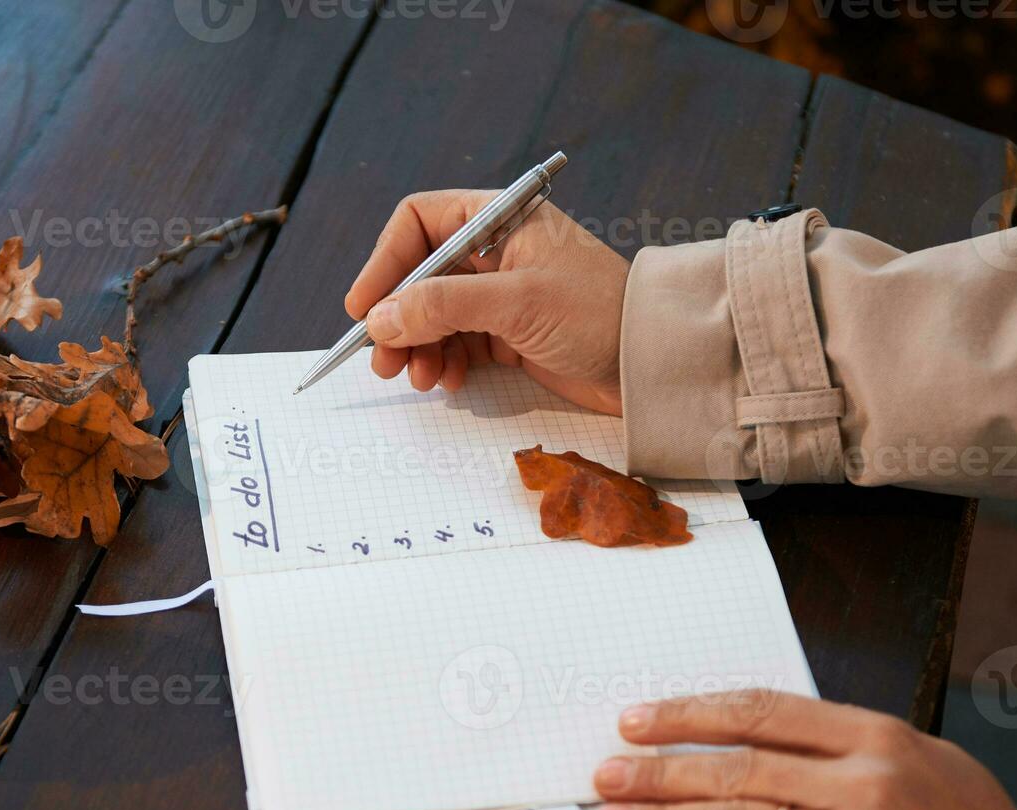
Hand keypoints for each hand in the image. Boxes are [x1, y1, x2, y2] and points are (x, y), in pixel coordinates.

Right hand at [345, 190, 629, 414]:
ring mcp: (502, 294)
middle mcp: (496, 251)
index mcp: (499, 219)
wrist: (652, 361)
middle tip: (382, 359)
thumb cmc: (597, 313)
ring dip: (418, 346)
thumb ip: (444, 306)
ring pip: (435, 315)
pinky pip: (458, 343)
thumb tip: (380, 318)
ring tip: (419, 378)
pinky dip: (445, 362)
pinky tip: (448, 382)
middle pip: (420, 275)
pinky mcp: (511, 334)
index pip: (419, 222)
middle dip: (398, 317)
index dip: (386, 262)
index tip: (365, 308)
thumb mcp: (516, 302)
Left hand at [592, 691, 1016, 809]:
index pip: (760, 712)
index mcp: (876, 737)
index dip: (689, 715)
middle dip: (657, 770)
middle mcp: (860, 784)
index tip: (639, 720)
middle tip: (607, 772)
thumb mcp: (927, 759)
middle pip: (733, 768)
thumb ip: (849, 743)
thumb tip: (762, 734)